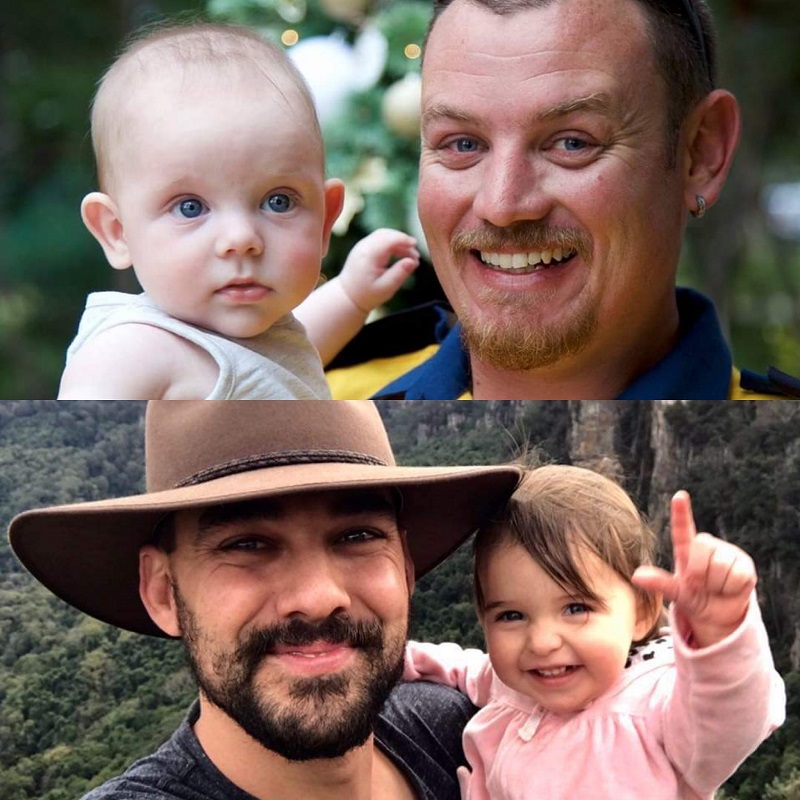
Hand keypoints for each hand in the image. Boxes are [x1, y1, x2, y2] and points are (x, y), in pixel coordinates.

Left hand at [339, 228, 419, 313]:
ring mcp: (362, 245)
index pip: (388, 239)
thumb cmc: (367, 295)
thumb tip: (413, 261)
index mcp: (368, 255)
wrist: (348, 297)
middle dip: (403, 240)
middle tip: (416, 253)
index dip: (403, 239)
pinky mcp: (364, 247)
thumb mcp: (386, 288)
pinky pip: (380, 239)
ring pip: (384, 235)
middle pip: (386, 234)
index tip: (416, 245)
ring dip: (399, 241)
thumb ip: (400, 274)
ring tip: (411, 256)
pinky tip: (402, 254)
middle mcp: (363, 247)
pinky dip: (392, 244)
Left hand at [632, 491, 755, 647]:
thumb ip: (659, 583)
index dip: (681, 511)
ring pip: (721, 564)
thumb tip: (636, 577)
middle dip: (699, 571)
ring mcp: (728, 553)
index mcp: (686, 549)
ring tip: (715, 586)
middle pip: (703, 546)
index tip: (679, 496)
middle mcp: (707, 545)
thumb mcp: (675, 592)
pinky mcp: (745, 564)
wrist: (718, 614)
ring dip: (715, 583)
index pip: (682, 527)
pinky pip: (737, 576)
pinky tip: (729, 588)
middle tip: (700, 584)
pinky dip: (730, 588)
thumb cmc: (694, 596)